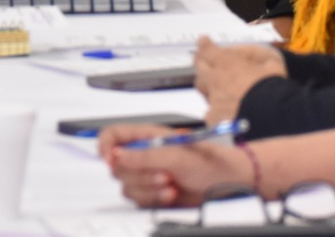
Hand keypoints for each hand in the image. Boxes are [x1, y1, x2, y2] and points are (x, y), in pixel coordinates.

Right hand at [99, 123, 249, 207]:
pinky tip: (171, 195)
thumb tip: (117, 156)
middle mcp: (145, 155)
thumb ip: (144, 156)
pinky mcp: (154, 194)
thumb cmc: (211, 161)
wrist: (229, 184)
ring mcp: (149, 175)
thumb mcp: (176, 155)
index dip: (105, 146)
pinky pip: (139, 200)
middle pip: (117, 166)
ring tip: (171, 184)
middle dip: (139, 174)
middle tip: (162, 173)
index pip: (113, 135)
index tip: (109, 160)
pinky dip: (154, 200)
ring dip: (148, 189)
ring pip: (127, 186)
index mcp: (147, 136)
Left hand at [194, 40, 285, 121]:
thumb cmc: (271, 89)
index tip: (203, 40)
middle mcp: (215, 80)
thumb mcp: (273, 67)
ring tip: (216, 87)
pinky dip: (216, 110)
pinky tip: (224, 113)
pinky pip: (210, 111)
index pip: (208, 49)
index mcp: (227, 63)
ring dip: (207, 85)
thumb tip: (266, 63)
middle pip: (199, 67)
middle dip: (202, 63)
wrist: (269, 117)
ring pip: (203, 89)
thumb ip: (265, 61)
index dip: (205, 44)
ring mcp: (213, 100)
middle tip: (207, 63)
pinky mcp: (214, 118)